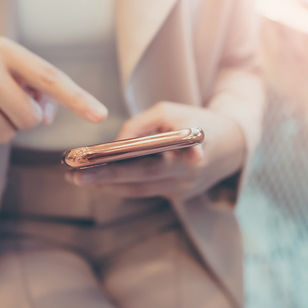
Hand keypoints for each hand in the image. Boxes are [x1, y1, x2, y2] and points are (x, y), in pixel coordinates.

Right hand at [0, 37, 106, 150]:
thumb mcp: (20, 75)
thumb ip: (45, 94)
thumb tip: (45, 116)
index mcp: (5, 49)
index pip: (49, 77)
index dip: (77, 98)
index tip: (101, 116)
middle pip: (28, 118)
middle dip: (25, 121)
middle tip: (8, 107)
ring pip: (2, 134)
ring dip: (1, 131)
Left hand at [66, 102, 245, 200]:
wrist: (234, 144)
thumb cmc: (196, 122)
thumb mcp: (170, 112)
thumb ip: (140, 125)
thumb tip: (114, 145)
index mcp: (186, 151)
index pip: (148, 161)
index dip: (120, 166)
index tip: (92, 163)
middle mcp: (185, 175)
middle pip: (139, 180)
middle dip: (104, 180)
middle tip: (73, 176)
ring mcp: (182, 189)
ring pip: (139, 190)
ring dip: (107, 186)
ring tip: (76, 178)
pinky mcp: (179, 195)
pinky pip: (146, 191)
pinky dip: (122, 186)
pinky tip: (98, 181)